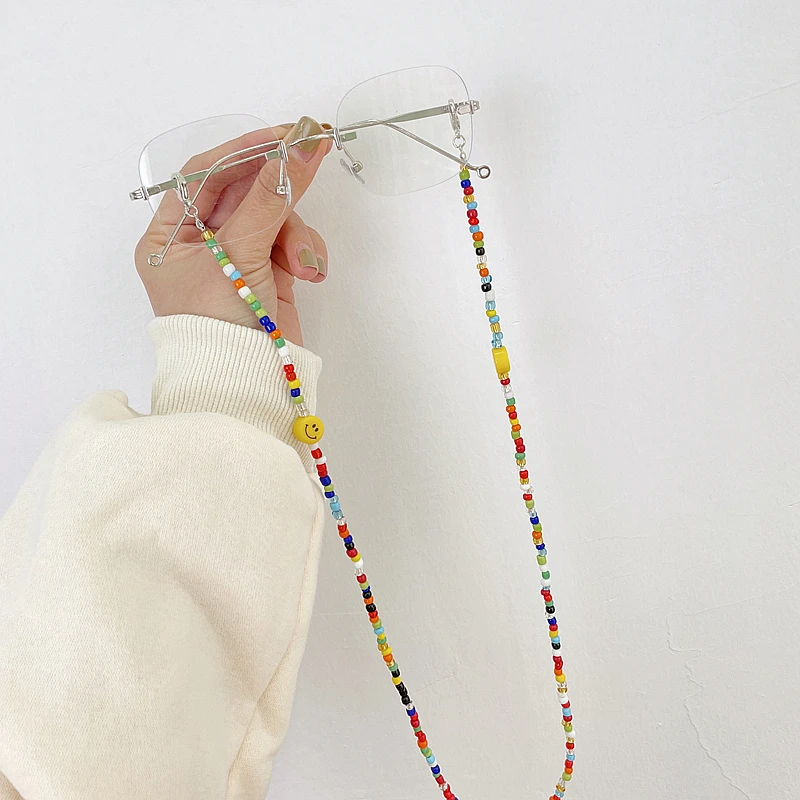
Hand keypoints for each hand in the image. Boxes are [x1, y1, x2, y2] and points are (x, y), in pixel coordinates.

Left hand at [135, 117, 331, 344]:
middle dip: (279, 189)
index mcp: (170, 236)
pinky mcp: (267, 277)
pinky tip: (307, 275)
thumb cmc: (221, 324)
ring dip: (295, 235)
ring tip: (301, 265)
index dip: (244, 150)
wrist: (244, 387)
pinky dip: (303, 255)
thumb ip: (271, 197)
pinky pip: (290, 245)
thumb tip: (301, 146)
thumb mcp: (240, 254)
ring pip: (275, 218)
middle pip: (246, 193)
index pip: (205, 175)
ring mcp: (236, 260)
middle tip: (316, 152)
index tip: (284, 134)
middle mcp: (201, 244)